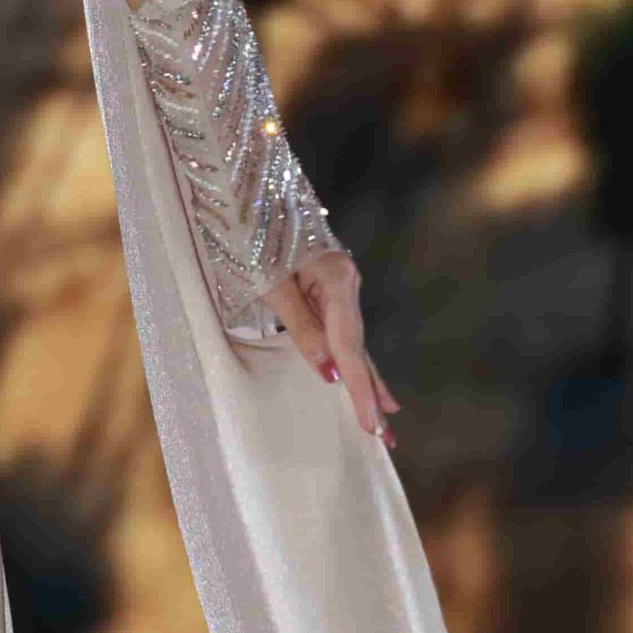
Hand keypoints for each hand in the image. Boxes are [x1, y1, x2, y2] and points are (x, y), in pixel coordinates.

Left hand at [262, 246, 399, 447]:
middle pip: (359, 346)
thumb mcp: (271, 285)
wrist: (246, 196)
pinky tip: (368, 382)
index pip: (348, 344)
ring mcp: (341, 284)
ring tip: (386, 420)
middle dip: (369, 392)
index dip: (357, 386)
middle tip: (384, 436)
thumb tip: (329, 372)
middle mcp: (346, 280)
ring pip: (355, 341)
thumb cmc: (251, 236)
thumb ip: (301, 328)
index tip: (369, 421)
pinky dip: (353, 360)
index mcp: (336, 277)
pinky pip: (344, 332)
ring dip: (366, 381)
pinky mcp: (330, 290)